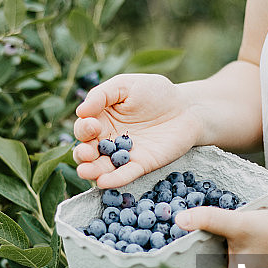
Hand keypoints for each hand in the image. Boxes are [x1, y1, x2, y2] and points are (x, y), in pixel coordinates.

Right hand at [73, 73, 202, 188]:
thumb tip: (81, 111)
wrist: (186, 107)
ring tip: (86, 171)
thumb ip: (102, 95)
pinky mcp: (140, 166)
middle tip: (86, 152)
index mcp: (100, 119)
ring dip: (91, 171)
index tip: (92, 125)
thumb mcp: (126, 85)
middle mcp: (107, 140)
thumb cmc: (155, 92)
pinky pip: (124, 175)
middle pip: (86, 151)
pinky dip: (114, 180)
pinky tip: (104, 182)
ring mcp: (123, 155)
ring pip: (101, 167)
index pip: (84, 128)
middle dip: (82, 153)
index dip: (84, 129)